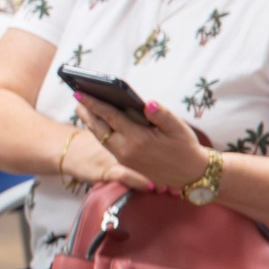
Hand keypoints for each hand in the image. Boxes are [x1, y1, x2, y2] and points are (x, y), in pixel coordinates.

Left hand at [72, 95, 210, 192]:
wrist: (191, 176)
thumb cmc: (186, 148)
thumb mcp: (178, 129)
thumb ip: (162, 115)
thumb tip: (147, 103)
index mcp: (138, 139)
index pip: (110, 117)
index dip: (93, 104)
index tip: (79, 92)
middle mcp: (126, 150)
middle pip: (98, 128)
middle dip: (86, 112)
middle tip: (77, 97)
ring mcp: (124, 159)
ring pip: (101, 138)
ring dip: (91, 123)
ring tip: (84, 108)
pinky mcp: (125, 164)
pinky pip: (107, 146)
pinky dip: (100, 133)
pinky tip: (99, 124)